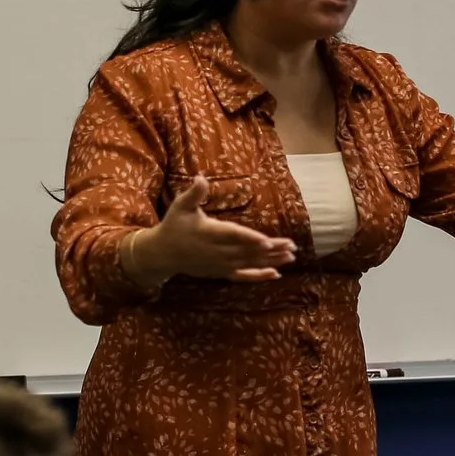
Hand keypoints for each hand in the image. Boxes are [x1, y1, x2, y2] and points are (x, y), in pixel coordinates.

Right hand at [125, 175, 297, 285]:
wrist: (162, 253)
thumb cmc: (174, 225)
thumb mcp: (180, 206)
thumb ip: (193, 194)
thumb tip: (200, 178)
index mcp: (209, 233)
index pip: (233, 236)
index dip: (250, 239)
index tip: (267, 241)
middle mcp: (217, 251)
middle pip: (248, 251)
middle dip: (271, 250)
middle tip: (292, 245)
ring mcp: (221, 264)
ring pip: (249, 263)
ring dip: (271, 260)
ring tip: (291, 255)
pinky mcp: (221, 273)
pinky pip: (243, 276)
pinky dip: (258, 276)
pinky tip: (276, 274)